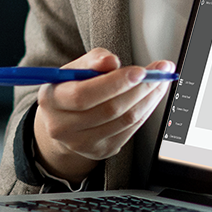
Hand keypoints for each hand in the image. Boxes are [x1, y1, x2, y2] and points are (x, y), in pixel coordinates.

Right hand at [32, 47, 174, 181]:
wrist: (62, 121)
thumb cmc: (70, 88)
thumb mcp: (73, 69)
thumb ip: (93, 60)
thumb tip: (111, 61)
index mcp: (52, 101)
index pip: (83, 94)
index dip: (115, 83)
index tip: (140, 71)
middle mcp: (63, 127)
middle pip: (109, 109)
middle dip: (139, 89)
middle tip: (159, 73)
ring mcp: (82, 143)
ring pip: (124, 121)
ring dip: (148, 100)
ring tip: (159, 82)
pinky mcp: (101, 151)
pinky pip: (130, 131)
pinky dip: (145, 112)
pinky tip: (150, 98)